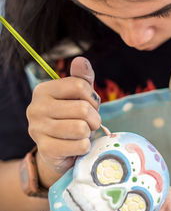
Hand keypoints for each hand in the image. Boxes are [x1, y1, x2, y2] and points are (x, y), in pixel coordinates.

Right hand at [26, 57, 100, 186]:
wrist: (58, 150)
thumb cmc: (71, 119)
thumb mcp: (78, 97)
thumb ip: (81, 79)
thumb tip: (80, 60)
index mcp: (43, 90)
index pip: (80, 86)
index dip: (92, 98)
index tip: (90, 105)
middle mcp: (36, 108)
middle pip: (82, 109)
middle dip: (94, 118)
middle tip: (90, 123)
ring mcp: (38, 129)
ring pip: (81, 128)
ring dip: (89, 133)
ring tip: (82, 133)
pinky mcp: (46, 149)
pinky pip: (80, 146)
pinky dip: (85, 147)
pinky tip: (77, 145)